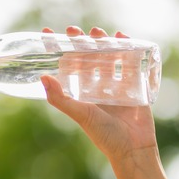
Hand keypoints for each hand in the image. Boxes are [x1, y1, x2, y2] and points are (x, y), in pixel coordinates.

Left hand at [41, 26, 157, 161]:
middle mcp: (97, 88)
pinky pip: (131, 63)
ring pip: (108, 58)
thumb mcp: (80, 114)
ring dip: (103, 43)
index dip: (58, 51)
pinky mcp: (135, 86)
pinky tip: (122, 36)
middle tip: (74, 30)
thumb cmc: (104, 135)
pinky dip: (128, 49)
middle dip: (81, 43)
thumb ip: (61, 98)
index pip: (67, 67)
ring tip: (97, 31)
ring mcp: (116, 85)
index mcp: (82, 93)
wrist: (133, 148)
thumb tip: (42, 78)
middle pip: (88, 59)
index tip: (48, 34)